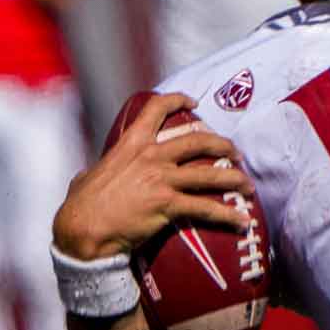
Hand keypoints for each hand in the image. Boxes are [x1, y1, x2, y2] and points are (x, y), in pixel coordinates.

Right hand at [52, 91, 253, 260]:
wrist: (83, 229)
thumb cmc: (82, 206)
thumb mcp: (89, 174)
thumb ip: (101, 168)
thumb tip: (89, 172)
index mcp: (131, 143)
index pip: (156, 110)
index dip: (178, 100)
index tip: (195, 103)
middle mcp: (151, 156)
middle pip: (197, 140)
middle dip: (223, 144)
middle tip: (236, 153)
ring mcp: (161, 179)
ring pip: (209, 173)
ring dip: (234, 178)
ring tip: (248, 185)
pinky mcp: (168, 204)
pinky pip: (206, 208)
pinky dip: (228, 215)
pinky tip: (242, 221)